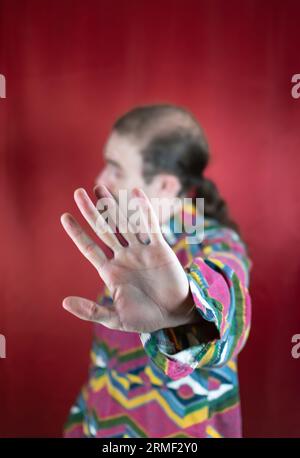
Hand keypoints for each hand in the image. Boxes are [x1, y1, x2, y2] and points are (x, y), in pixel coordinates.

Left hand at [60, 185, 199, 332]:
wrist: (175, 315)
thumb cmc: (145, 319)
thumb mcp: (116, 319)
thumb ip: (91, 311)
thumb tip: (64, 302)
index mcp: (111, 271)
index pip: (89, 247)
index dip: (77, 233)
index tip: (64, 216)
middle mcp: (124, 257)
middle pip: (104, 229)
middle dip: (91, 211)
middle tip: (78, 192)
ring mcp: (141, 251)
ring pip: (124, 223)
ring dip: (112, 205)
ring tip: (99, 187)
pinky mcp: (159, 248)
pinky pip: (150, 226)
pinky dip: (143, 210)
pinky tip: (135, 193)